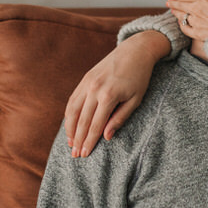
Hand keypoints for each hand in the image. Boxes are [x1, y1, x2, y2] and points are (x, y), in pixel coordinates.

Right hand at [63, 30, 169, 156]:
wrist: (134, 51)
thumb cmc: (139, 77)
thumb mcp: (135, 99)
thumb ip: (120, 118)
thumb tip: (106, 137)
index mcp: (108, 96)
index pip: (95, 125)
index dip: (89, 141)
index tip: (85, 155)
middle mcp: (94, 89)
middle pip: (81, 120)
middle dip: (78, 140)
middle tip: (75, 156)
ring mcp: (87, 83)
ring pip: (72, 110)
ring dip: (69, 129)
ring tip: (70, 144)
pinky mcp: (84, 79)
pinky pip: (72, 99)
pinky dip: (69, 114)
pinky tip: (69, 125)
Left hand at [165, 0, 207, 41]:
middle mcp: (198, 9)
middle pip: (180, 5)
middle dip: (173, 2)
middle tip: (168, 1)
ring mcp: (199, 23)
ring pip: (182, 17)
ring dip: (176, 13)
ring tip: (172, 11)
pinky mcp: (203, 34)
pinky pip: (187, 30)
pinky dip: (183, 26)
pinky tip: (183, 25)